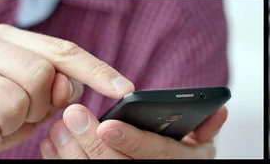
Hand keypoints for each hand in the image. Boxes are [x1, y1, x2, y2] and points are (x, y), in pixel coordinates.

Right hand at [0, 24, 134, 158]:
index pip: (63, 51)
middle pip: (41, 74)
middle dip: (38, 106)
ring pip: (13, 100)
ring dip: (11, 124)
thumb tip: (70, 91)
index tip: (125, 88)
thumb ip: (50, 87)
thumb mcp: (19, 93)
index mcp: (10, 38)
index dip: (97, 70)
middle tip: (20, 114)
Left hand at [40, 105, 227, 158]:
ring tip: (59, 125)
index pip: (154, 154)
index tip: (107, 124)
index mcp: (180, 162)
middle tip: (72, 115)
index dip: (130, 140)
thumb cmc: (182, 152)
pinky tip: (50, 142)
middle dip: (90, 141)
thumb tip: (219, 110)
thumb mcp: (201, 142)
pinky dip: (61, 161)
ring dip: (71, 151)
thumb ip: (207, 125)